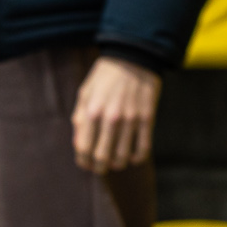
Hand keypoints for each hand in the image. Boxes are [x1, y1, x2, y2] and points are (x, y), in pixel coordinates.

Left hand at [72, 56, 161, 172]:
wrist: (134, 58)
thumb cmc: (106, 76)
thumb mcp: (85, 93)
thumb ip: (80, 119)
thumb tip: (79, 144)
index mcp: (91, 112)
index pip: (84, 148)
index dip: (84, 162)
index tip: (86, 164)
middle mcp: (110, 119)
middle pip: (102, 157)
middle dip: (100, 168)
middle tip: (101, 168)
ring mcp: (130, 120)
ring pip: (123, 156)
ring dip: (118, 164)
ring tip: (117, 163)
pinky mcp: (147, 118)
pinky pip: (143, 147)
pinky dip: (138, 157)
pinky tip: (134, 158)